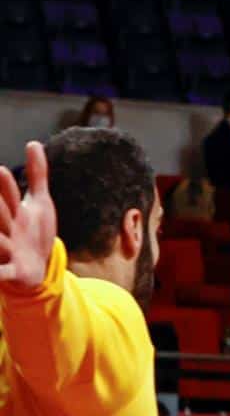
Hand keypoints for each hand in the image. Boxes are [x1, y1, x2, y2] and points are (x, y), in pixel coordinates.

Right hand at [0, 142, 57, 292]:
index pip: (8, 194)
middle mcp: (6, 229)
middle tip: (0, 180)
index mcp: (13, 212)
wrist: (37, 267)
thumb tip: (34, 143)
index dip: (4, 184)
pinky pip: (2, 273)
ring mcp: (9, 250)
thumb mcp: (40, 202)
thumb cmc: (34, 231)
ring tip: (3, 239)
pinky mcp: (13, 271)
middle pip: (1, 214)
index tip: (2, 170)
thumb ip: (37, 175)